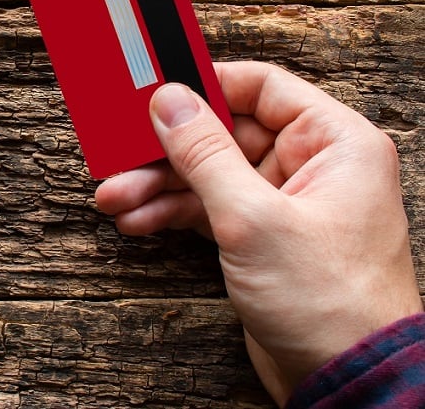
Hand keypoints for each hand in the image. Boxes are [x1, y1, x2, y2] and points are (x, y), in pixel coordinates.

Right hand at [95, 61, 421, 404]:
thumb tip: (169, 102)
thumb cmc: (330, 301)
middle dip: (166, 150)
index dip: (204, 84)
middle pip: (224, 134)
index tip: (153, 88)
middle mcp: (312, 166)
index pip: (261, 87)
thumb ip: (205, 154)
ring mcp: (285, 203)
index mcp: (333, 143)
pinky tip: (139, 220)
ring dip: (160, 185)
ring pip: (210, 174)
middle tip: (119, 154)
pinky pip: (210, 208)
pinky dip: (173, 213)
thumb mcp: (253, 218)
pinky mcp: (262, 237)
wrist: (347, 380)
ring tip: (116, 198)